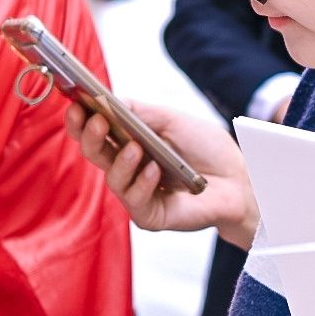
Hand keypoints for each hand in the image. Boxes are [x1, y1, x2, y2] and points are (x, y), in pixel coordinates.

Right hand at [66, 98, 254, 241]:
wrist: (239, 179)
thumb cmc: (206, 149)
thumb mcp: (171, 120)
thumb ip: (139, 111)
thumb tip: (108, 100)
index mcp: (128, 141)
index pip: (94, 131)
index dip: (81, 119)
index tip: (75, 103)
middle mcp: (127, 168)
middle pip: (94, 153)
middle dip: (90, 136)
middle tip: (96, 121)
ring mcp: (136, 193)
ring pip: (112, 179)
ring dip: (121, 161)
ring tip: (136, 147)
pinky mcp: (150, 215)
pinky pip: (135, 201)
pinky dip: (143, 183)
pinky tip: (154, 171)